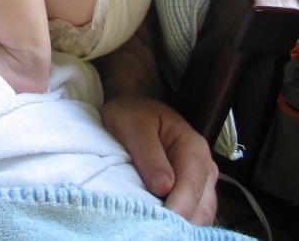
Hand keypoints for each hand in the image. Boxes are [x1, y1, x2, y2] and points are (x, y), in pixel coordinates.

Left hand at [101, 94, 217, 224]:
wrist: (133, 109)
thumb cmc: (132, 115)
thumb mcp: (133, 126)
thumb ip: (149, 155)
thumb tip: (163, 188)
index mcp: (193, 147)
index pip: (191, 186)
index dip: (178, 209)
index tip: (159, 225)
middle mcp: (204, 168)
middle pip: (201, 207)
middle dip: (180, 223)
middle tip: (153, 231)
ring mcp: (201, 183)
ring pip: (200, 216)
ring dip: (181, 227)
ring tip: (156, 230)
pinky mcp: (192, 194)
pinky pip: (192, 216)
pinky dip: (180, 225)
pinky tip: (162, 227)